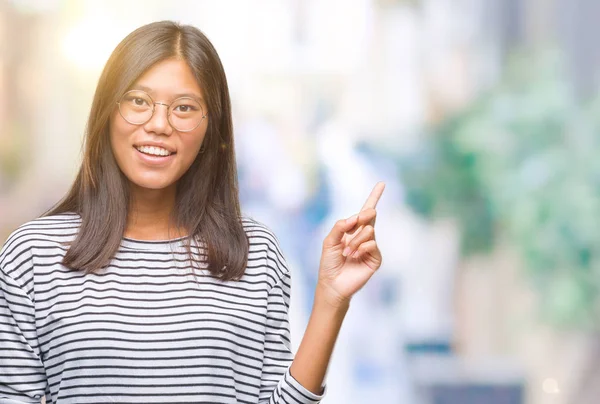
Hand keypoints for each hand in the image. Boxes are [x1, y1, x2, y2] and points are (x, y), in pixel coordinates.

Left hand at [317, 182, 384, 306]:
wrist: (332, 283)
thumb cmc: (329, 263)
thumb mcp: (329, 241)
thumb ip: (340, 226)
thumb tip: (355, 217)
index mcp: (352, 231)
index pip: (364, 213)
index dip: (373, 197)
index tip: (381, 183)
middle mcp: (363, 237)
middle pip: (369, 216)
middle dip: (363, 216)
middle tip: (358, 220)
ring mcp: (370, 247)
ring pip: (369, 230)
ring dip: (356, 239)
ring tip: (347, 252)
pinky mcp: (375, 258)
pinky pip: (372, 244)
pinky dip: (362, 247)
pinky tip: (354, 256)